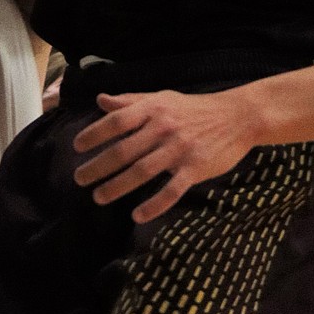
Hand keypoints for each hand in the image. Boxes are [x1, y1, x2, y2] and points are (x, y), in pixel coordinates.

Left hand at [72, 88, 256, 221]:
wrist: (236, 117)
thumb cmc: (194, 108)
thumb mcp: (162, 98)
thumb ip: (130, 101)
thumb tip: (100, 100)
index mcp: (153, 109)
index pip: (117, 121)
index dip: (94, 134)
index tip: (77, 147)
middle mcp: (163, 128)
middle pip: (124, 150)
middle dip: (98, 166)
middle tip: (79, 178)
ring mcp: (179, 149)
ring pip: (142, 172)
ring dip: (117, 186)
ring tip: (98, 197)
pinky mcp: (195, 168)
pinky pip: (171, 191)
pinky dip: (154, 205)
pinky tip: (137, 215)